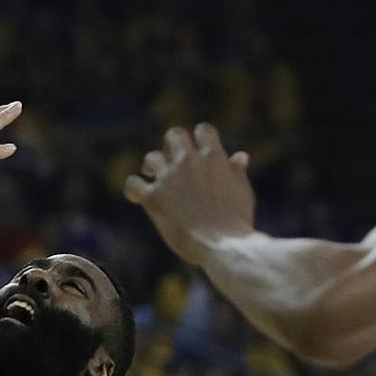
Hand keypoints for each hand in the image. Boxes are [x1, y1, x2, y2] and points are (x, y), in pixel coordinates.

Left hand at [122, 124, 254, 263]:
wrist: (223, 246)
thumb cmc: (237, 222)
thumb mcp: (242, 192)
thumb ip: (237, 172)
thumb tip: (240, 156)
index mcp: (214, 157)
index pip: (204, 130)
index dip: (199, 139)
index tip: (199, 152)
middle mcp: (189, 161)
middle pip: (174, 135)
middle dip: (172, 146)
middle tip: (172, 163)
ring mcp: (170, 178)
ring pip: (151, 157)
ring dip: (152, 166)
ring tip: (154, 178)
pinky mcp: (154, 198)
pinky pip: (133, 183)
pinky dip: (133, 188)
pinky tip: (137, 197)